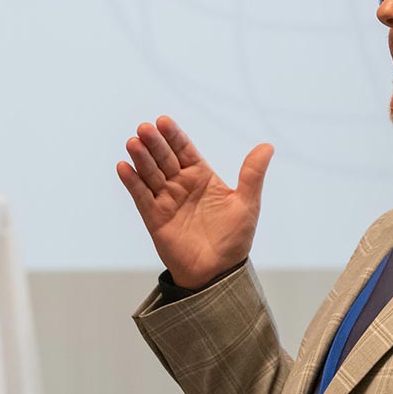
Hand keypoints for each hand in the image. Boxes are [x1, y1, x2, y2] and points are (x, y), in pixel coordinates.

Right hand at [116, 115, 273, 288]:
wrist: (218, 272)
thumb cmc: (234, 239)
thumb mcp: (247, 204)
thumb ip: (252, 175)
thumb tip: (268, 146)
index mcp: (202, 177)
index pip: (184, 150)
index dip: (173, 136)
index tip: (163, 121)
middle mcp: (181, 185)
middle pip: (164, 158)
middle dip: (154, 143)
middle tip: (144, 128)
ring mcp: (166, 200)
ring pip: (150, 174)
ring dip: (141, 158)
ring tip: (133, 142)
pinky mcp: (154, 218)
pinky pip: (141, 196)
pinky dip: (132, 181)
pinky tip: (124, 166)